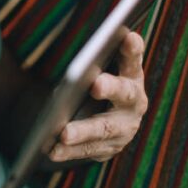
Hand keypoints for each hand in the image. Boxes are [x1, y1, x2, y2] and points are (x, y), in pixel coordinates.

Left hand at [49, 31, 147, 162]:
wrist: (91, 116)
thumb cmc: (89, 82)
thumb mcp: (91, 69)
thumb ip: (89, 63)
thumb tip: (73, 69)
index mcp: (131, 74)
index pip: (133, 58)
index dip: (132, 49)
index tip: (128, 36)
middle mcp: (134, 102)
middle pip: (125, 93)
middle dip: (111, 87)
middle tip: (95, 84)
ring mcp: (125, 128)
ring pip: (105, 128)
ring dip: (84, 130)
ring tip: (63, 133)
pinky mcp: (110, 148)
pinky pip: (89, 150)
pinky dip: (70, 151)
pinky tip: (52, 150)